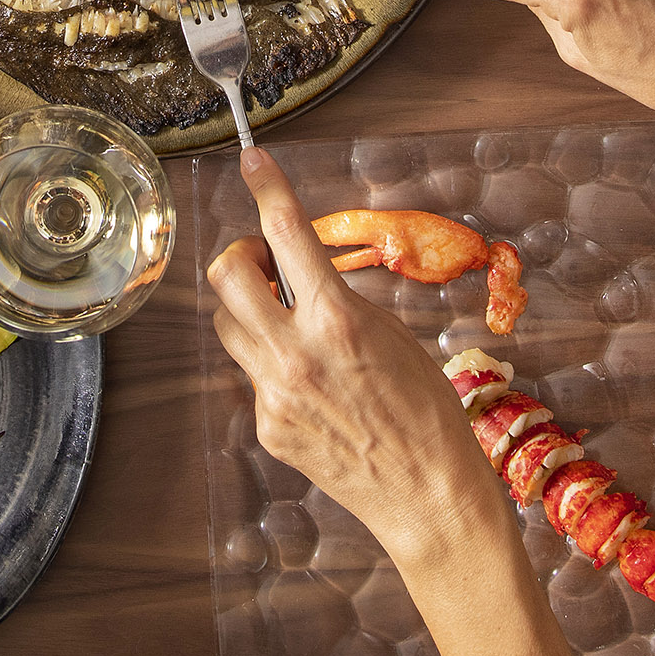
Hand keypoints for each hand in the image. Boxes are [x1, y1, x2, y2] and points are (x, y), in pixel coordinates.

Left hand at [206, 148, 501, 550]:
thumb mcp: (392, 335)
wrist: (428, 495)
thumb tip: (302, 276)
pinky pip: (252, 375)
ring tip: (291, 322)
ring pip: (228, 325)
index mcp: (335, 320)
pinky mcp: (267, 426)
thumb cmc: (427, 410)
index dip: (266, 187)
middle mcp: (294, 353)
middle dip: (240, 255)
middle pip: (226, 275)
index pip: (287, 234)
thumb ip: (339, 301)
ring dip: (250, 310)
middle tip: (269, 263)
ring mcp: (274, 394)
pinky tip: (313, 385)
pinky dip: (273, 364)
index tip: (253, 160)